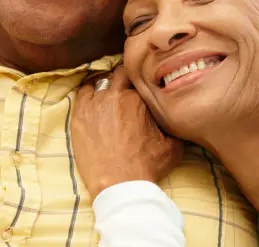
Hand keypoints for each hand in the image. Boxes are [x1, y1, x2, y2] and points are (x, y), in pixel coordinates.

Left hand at [71, 65, 183, 199]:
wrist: (119, 184)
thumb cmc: (146, 166)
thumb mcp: (172, 146)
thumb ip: (174, 127)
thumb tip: (178, 119)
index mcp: (139, 99)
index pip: (139, 79)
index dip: (141, 82)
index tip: (140, 87)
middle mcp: (116, 95)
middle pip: (119, 74)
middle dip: (123, 78)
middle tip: (124, 88)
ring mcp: (96, 104)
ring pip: (100, 82)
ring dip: (105, 87)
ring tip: (107, 97)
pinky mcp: (80, 115)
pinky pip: (82, 93)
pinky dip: (88, 93)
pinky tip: (92, 101)